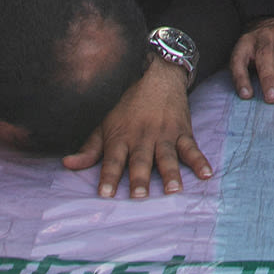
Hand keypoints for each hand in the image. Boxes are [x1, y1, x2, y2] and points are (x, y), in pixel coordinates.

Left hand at [65, 58, 211, 197]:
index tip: (105, 195)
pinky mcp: (182, 132)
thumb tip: (67, 164)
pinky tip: (206, 173)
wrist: (158, 76)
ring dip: (170, 173)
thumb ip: (90, 149)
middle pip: (140, 160)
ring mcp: (164, 134)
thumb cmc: (128, 106)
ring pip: (166, 156)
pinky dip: (199, 161)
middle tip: (139, 196)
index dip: (108, 177)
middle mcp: (142, 137)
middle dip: (140, 178)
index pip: (113, 160)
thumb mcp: (105, 124)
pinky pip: (191, 148)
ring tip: (173, 190)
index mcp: (121, 137)